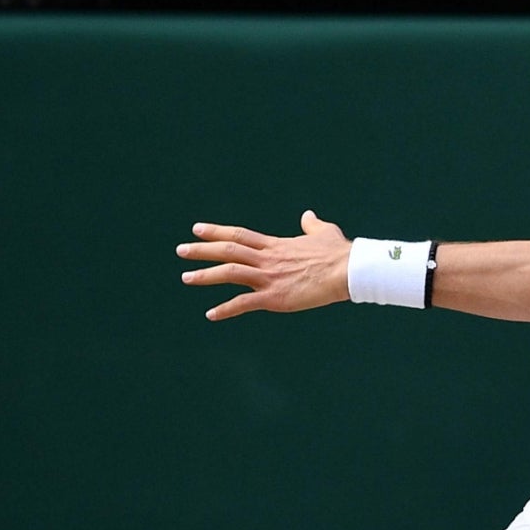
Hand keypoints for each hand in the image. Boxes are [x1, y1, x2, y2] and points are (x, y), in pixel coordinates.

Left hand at [176, 210, 352, 319]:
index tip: (197, 229)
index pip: (239, 235)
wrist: (347, 270)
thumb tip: (308, 215)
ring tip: (186, 277)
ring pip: (229, 273)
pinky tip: (210, 314)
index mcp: (275, 245)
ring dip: (205, 275)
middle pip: (228, 250)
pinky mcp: (275, 297)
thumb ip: (312, 224)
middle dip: (202, 250)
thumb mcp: (323, 232)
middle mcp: (267, 259)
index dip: (216, 231)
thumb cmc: (339, 252)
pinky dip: (225, 309)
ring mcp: (269, 278)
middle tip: (181, 250)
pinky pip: (244, 303)